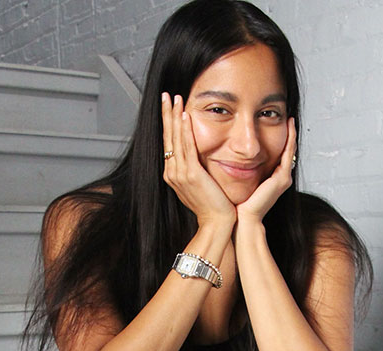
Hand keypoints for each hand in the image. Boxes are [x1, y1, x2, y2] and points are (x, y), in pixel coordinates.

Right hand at [161, 93, 236, 227]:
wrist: (216, 222)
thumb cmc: (212, 206)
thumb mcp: (199, 185)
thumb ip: (194, 171)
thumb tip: (196, 159)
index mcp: (173, 174)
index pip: (168, 143)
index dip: (168, 123)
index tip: (168, 107)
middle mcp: (172, 172)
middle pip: (168, 137)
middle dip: (166, 114)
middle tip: (166, 95)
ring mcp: (180, 173)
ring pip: (175, 138)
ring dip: (174, 116)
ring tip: (174, 99)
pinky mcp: (192, 174)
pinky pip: (187, 147)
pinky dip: (185, 130)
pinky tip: (185, 116)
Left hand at [236, 117, 296, 222]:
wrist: (242, 220)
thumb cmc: (236, 205)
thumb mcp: (237, 182)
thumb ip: (236, 170)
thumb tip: (224, 157)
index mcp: (271, 179)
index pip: (277, 153)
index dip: (277, 138)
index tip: (272, 121)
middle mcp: (281, 178)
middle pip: (285, 150)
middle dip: (287, 133)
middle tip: (286, 114)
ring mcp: (283, 178)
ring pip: (289, 150)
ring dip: (291, 133)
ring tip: (289, 116)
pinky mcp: (282, 179)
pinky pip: (288, 153)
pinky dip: (290, 139)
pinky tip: (288, 125)